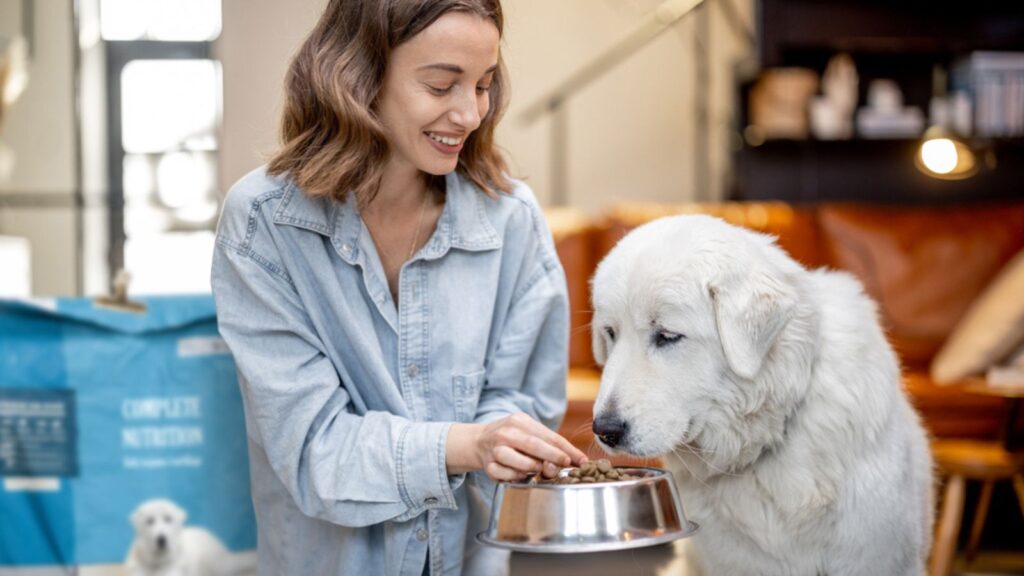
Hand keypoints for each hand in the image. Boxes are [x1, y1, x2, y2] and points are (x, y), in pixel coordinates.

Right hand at [446, 413, 587, 480]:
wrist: (479, 441)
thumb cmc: (511, 436)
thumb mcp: (527, 429)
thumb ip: (546, 441)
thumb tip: (571, 457)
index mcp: (519, 421)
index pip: (548, 435)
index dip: (566, 449)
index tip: (580, 460)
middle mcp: (506, 433)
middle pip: (534, 446)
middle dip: (554, 457)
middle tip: (565, 465)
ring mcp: (495, 450)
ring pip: (519, 463)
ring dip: (533, 468)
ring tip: (539, 469)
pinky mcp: (488, 466)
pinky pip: (506, 476)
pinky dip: (516, 477)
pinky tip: (520, 474)